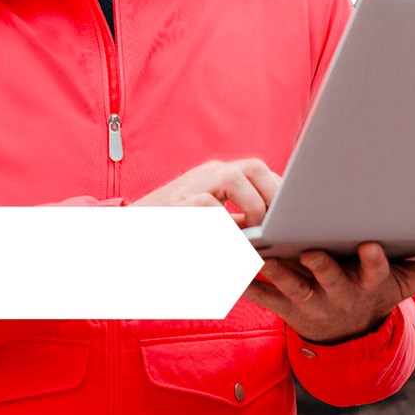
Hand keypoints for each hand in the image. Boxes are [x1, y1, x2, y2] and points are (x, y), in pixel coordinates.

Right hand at [127, 158, 279, 227]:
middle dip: (273, 196)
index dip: (278, 192)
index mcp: (217, 178)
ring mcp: (189, 186)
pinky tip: (232, 247)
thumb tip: (273, 233)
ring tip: (255, 236)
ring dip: (252, 207)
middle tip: (279, 228)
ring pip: (234, 177)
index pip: (259, 173)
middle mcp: (206, 175)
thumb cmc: (171, 236)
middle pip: (253, 167)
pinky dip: (224, 226)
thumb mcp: (210, 227)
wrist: (123, 237)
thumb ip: (236, 223)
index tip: (290, 218)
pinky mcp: (176, 204)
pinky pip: (208, 206)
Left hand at [242, 242, 414, 343]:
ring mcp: (309, 302)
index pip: (376, 271)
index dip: (374, 261)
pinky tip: (225, 268)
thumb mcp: (405, 282)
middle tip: (308, 250)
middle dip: (320, 266)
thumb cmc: (375, 292)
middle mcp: (338, 294)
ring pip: (290, 288)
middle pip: (328, 279)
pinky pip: (261, 295)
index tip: (371, 246)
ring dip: (274, 273)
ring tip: (257, 256)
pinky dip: (243, 283)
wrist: (345, 332)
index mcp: (367, 284)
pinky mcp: (283, 306)